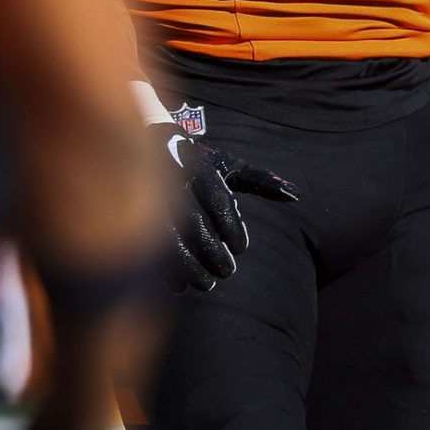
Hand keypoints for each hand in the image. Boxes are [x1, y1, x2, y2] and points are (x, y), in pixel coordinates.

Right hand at [151, 123, 297, 291]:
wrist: (144, 144)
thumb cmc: (197, 162)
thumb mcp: (228, 165)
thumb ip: (261, 181)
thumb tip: (297, 195)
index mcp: (200, 167)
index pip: (219, 202)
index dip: (232, 228)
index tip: (241, 249)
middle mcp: (173, 181)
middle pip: (195, 224)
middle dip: (212, 253)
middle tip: (227, 273)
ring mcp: (149, 199)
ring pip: (169, 239)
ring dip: (189, 267)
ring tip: (206, 284)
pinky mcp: (131, 216)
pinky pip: (145, 247)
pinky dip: (163, 270)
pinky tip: (179, 285)